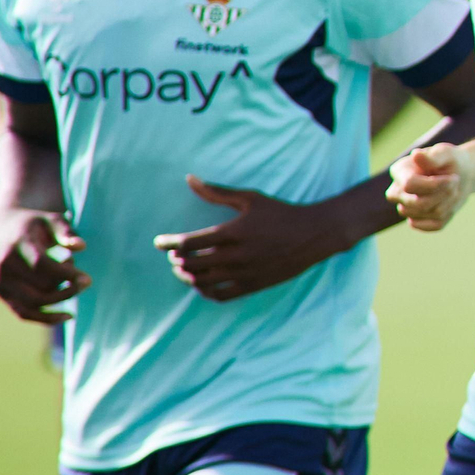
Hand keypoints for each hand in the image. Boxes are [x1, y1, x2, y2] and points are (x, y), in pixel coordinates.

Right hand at [0, 207, 89, 323]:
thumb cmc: (32, 225)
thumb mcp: (50, 220)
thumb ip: (66, 231)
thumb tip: (81, 246)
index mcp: (17, 246)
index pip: (42, 266)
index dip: (66, 275)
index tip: (86, 278)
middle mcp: (5, 267)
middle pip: (40, 287)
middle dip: (67, 287)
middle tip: (85, 280)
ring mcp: (1, 282)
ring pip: (34, 303)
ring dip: (60, 300)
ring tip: (75, 288)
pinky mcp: (2, 294)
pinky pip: (24, 313)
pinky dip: (46, 318)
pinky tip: (68, 316)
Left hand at [153, 176, 342, 301]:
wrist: (314, 234)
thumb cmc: (281, 213)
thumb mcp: (250, 198)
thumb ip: (217, 192)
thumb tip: (189, 179)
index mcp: (233, 232)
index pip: (188, 243)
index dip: (169, 243)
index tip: (159, 242)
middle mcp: (236, 255)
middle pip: (192, 264)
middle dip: (177, 260)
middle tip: (174, 255)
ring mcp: (245, 273)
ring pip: (203, 282)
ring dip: (188, 277)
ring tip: (185, 269)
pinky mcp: (254, 285)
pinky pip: (221, 295)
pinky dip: (206, 292)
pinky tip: (203, 285)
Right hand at [387, 143, 474, 230]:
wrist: (461, 174)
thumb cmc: (450, 160)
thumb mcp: (446, 153)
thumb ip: (432, 156)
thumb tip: (415, 155)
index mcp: (399, 172)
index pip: (409, 185)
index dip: (434, 185)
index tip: (453, 178)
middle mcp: (397, 192)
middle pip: (417, 204)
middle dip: (442, 195)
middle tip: (456, 182)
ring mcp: (406, 208)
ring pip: (427, 214)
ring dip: (448, 202)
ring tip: (454, 189)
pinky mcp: (418, 221)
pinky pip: (434, 225)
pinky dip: (448, 215)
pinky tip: (450, 203)